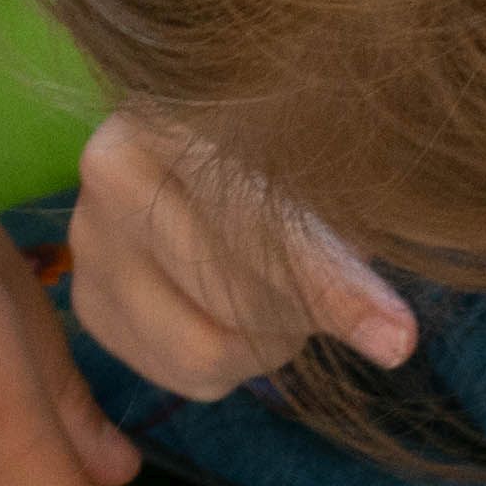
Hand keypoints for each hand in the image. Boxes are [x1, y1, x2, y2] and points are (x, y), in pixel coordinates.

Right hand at [62, 114, 414, 404]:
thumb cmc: (287, 135)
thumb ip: (348, 219)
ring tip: (296, 299)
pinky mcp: (89, 301)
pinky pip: (181, 374)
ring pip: (204, 349)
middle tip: (356, 302)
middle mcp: (107, 173)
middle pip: (230, 294)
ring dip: (273, 342)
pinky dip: (238, 363)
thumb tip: (391, 336)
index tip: (398, 337)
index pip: (253, 221)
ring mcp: (87, 242)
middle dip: (308, 311)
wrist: (209, 135)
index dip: (330, 283)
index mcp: (170, 111)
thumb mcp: (325, 152)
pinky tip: (252, 315)